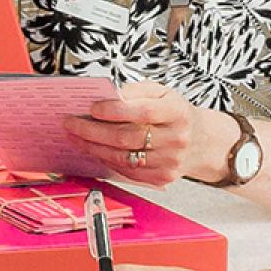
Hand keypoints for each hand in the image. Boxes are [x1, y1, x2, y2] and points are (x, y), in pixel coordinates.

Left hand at [63, 81, 221, 186]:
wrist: (199, 141)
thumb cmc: (175, 114)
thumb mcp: (161, 93)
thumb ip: (135, 92)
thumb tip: (107, 96)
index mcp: (177, 113)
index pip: (143, 112)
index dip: (115, 110)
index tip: (92, 107)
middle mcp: (176, 139)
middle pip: (128, 138)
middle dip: (93, 130)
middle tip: (71, 123)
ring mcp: (170, 162)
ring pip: (123, 157)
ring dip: (94, 147)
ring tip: (76, 136)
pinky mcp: (162, 178)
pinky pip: (127, 171)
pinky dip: (107, 160)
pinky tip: (94, 150)